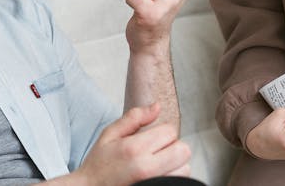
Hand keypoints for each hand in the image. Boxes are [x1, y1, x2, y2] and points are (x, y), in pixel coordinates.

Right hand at [72, 103, 190, 185]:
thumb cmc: (99, 164)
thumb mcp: (109, 135)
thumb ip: (134, 118)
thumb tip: (157, 106)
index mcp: (134, 148)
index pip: (170, 131)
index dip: (162, 132)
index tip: (151, 138)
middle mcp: (147, 168)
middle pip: (183, 150)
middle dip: (173, 147)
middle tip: (157, 151)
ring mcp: (153, 184)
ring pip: (185, 169)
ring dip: (175, 165)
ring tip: (157, 166)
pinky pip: (178, 182)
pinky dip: (173, 177)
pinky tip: (158, 176)